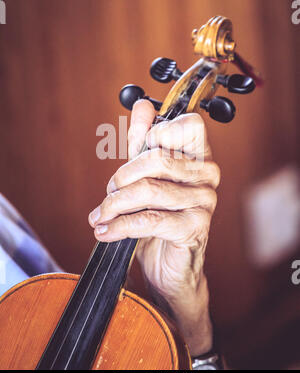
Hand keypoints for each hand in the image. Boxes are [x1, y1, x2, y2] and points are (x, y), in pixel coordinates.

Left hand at [88, 100, 219, 354]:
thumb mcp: (145, 176)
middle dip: (122, 176)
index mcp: (198, 157)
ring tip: (100, 215)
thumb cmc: (158, 218)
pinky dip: (119, 226)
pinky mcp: (194, 228)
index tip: (137, 149)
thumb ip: (142, 141)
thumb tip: (142, 104)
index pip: (190, 125)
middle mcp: (207, 176)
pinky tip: (103, 231)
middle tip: (108, 193)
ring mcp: (204, 202)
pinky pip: (149, 220)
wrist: (168, 267)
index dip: (158, 131)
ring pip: (148, 190)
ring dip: (114, 204)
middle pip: (157, 158)